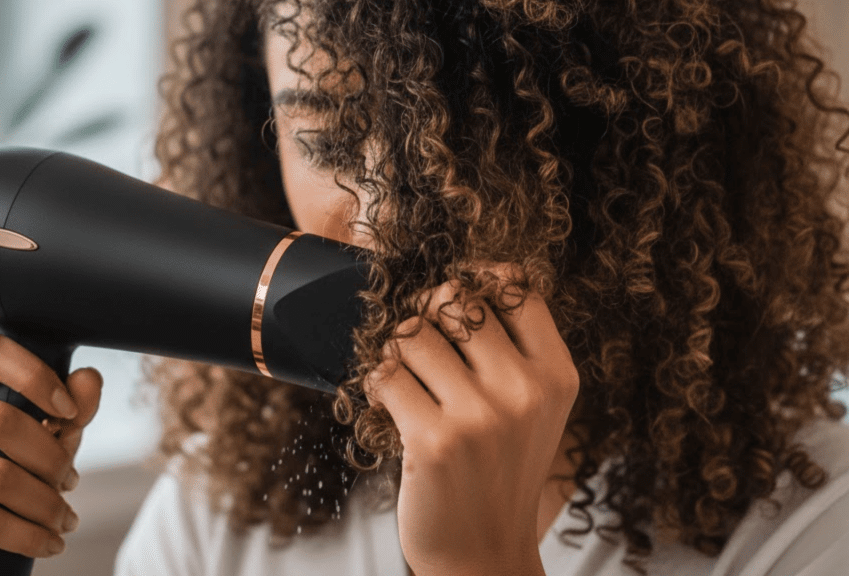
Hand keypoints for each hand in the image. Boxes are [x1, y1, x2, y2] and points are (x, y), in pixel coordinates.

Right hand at [0, 330, 102, 575]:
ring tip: (65, 518)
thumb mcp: (49, 431)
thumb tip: (88, 379)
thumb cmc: (9, 463)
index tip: (69, 412)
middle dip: (51, 457)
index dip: (35, 375)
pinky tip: (50, 542)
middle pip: (0, 421)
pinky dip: (28, 535)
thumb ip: (73, 405)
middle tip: (70, 480)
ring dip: (45, 503)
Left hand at [363, 262, 577, 575]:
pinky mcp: (432, 440)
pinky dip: (378, 383)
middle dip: (428, 314)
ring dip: (398, 351)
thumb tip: (458, 285)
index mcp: (556, 376)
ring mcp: (479, 416)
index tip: (457, 302)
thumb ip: (513, 352)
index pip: (518, 287)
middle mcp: (524, 391)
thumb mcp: (533, 411)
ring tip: (407, 379)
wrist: (484, 553)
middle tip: (422, 344)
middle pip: (456, 300)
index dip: (479, 280)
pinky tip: (390, 404)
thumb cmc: (499, 473)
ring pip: (412, 332)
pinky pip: (386, 374)